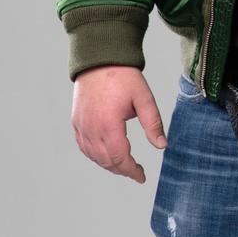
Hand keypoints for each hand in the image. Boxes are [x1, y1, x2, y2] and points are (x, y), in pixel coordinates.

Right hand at [71, 65, 166, 182]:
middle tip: (136, 172)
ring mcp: (81, 126)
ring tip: (124, 166)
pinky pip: (83, 147)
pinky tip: (105, 156)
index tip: (142, 176)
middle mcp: (91, 129)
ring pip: (93, 156)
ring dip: (108, 165)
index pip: (120, 158)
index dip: (131, 170)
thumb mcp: (144, 98)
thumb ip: (153, 124)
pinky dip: (95, 156)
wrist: (99, 60)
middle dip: (122, 170)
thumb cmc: (123, 77)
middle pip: (106, 161)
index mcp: (109, 124)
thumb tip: (162, 146)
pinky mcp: (76, 122)